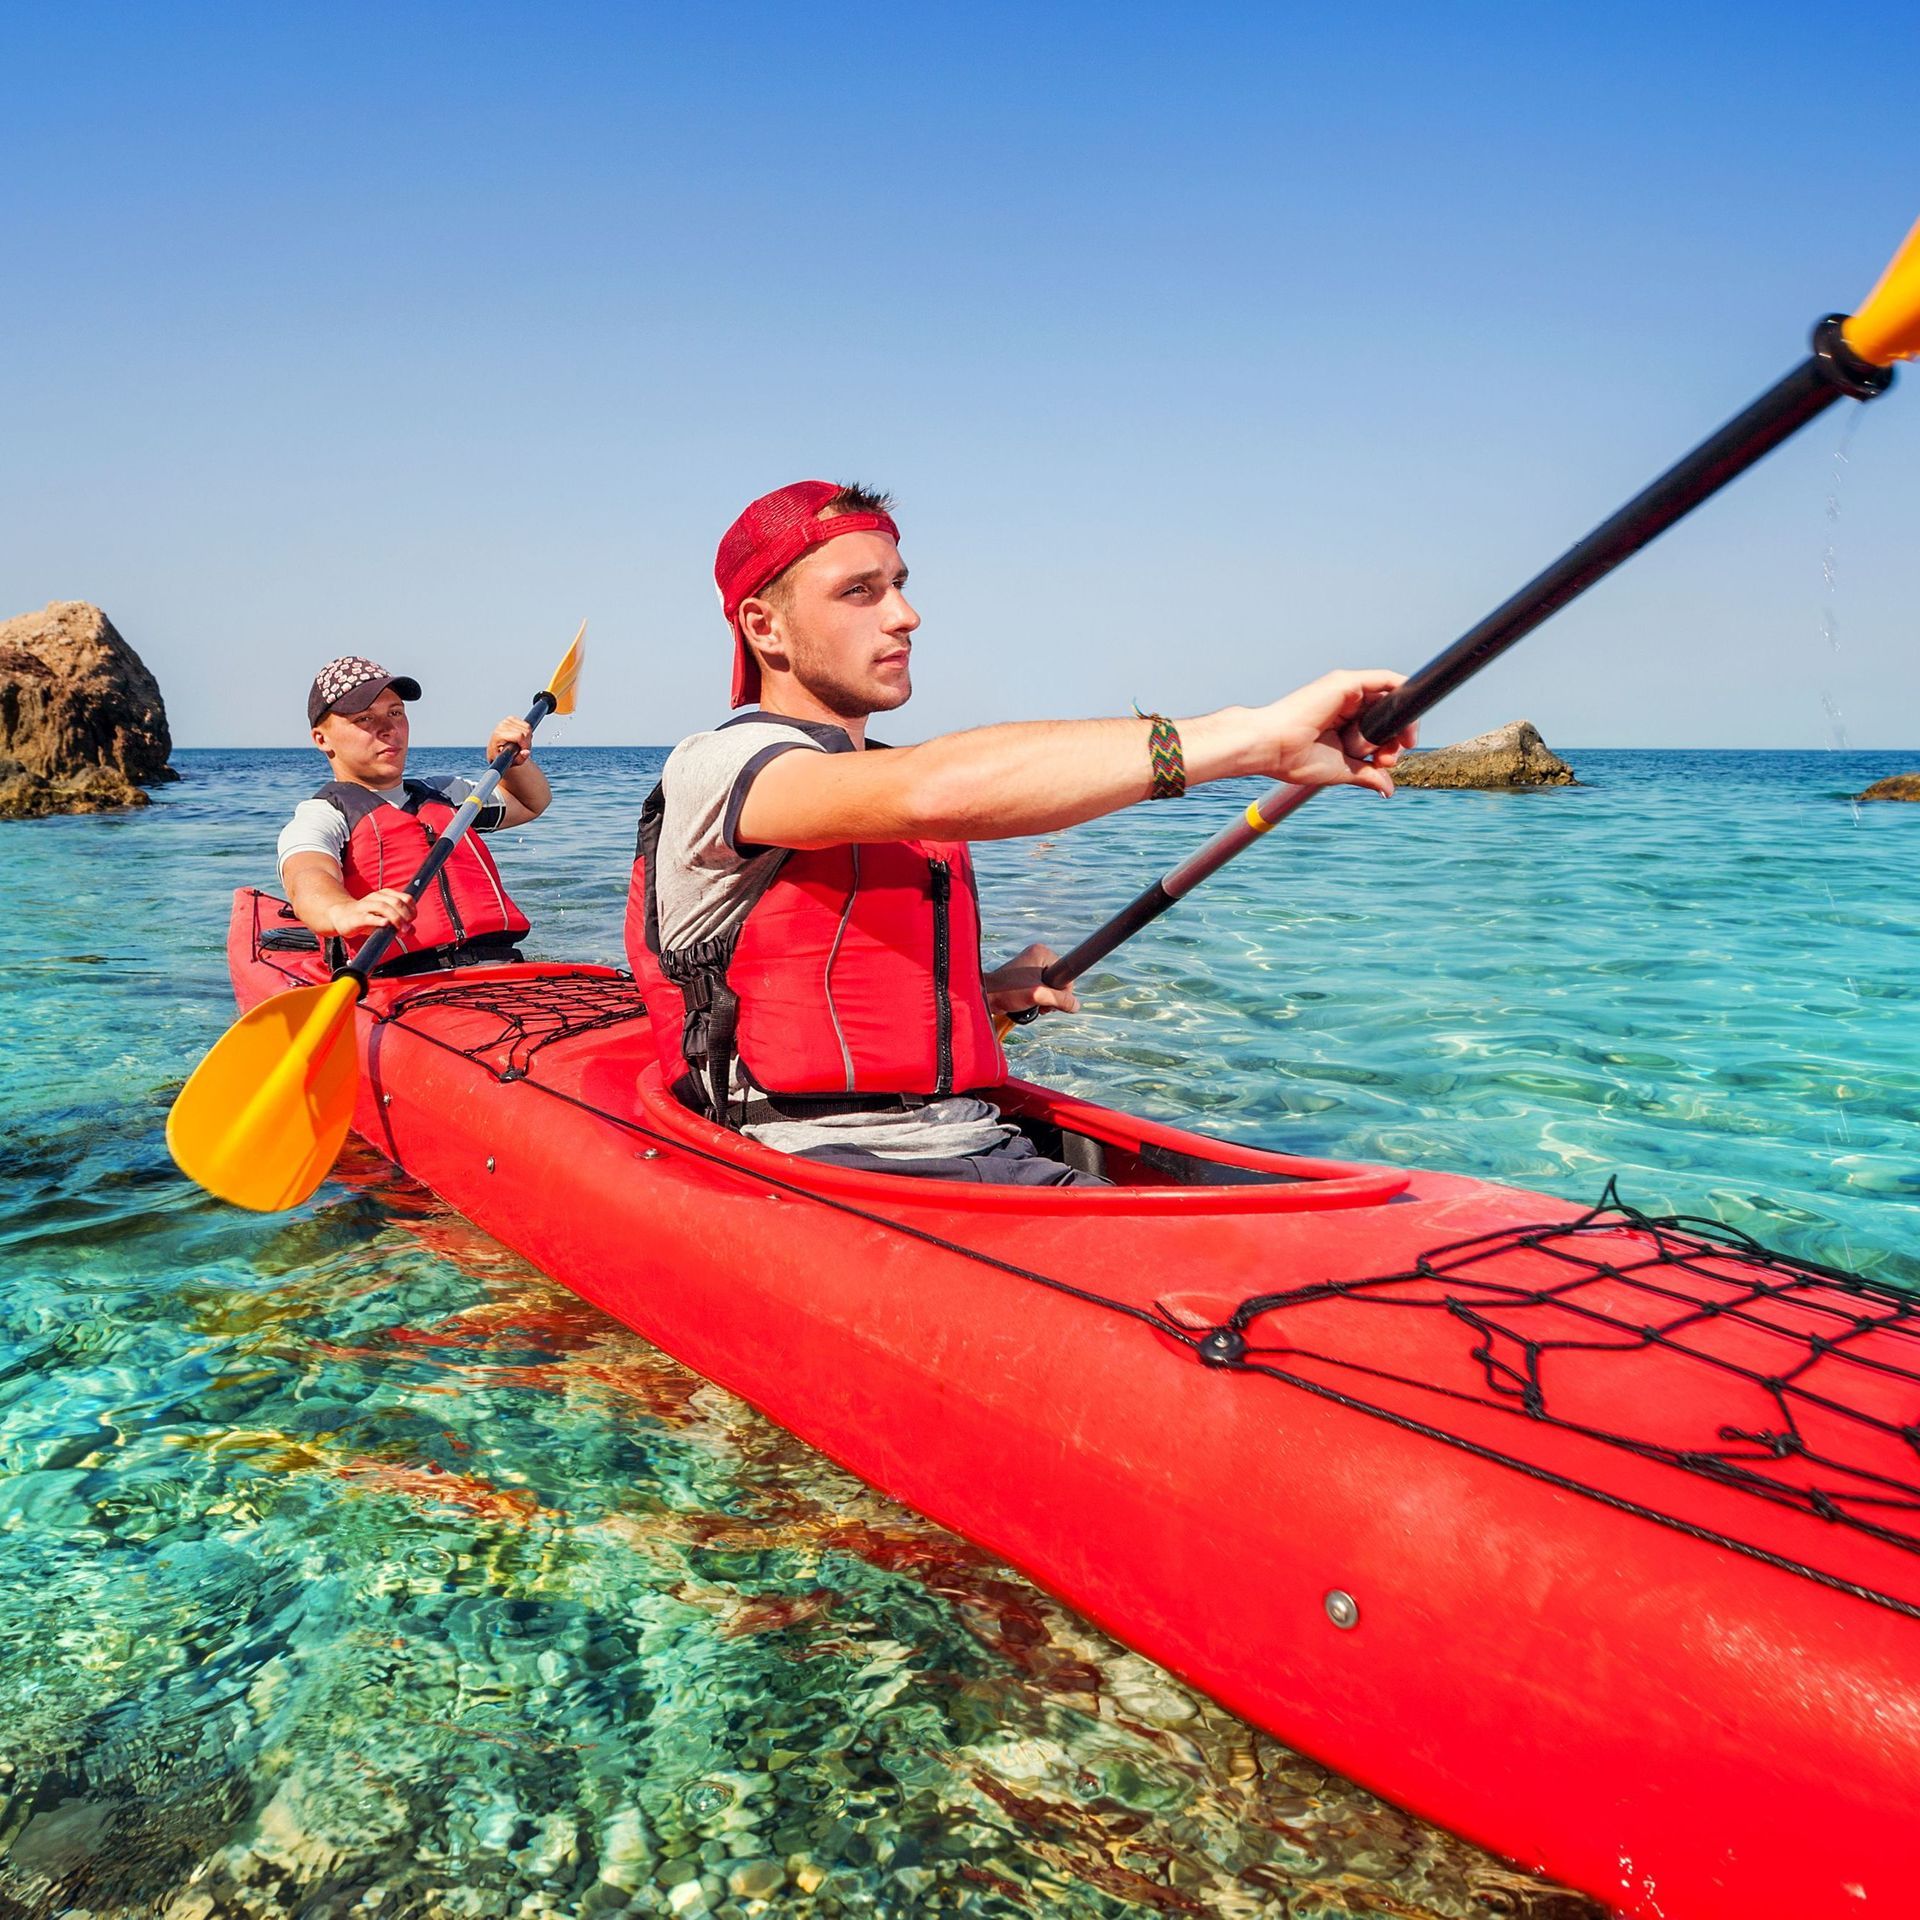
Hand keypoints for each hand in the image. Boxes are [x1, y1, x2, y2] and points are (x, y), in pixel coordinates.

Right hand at [329, 888, 415, 937]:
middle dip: (406, 916)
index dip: (412, 910)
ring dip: (396, 919)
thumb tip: (412, 930)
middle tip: (407, 928)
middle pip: (397, 902)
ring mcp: (365, 906)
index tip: (412, 921)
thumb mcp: (385, 919)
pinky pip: (368, 917)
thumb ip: (399, 924)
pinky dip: (378, 920)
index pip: (406, 898)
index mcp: (385, 895)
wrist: (341, 915)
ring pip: (383, 907)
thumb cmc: (366, 917)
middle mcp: (376, 897)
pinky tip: (385, 924)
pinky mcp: (356, 917)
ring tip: (400, 929)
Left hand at [488, 717, 532, 766]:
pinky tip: (520, 739)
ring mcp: (506, 721)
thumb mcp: (510, 762)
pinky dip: (527, 733)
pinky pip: (526, 725)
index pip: (520, 736)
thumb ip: (519, 759)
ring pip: (528, 728)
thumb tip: (526, 752)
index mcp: (498, 735)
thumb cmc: (502, 758)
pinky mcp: (511, 718)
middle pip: (526, 731)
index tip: (523, 751)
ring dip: (528, 738)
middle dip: (527, 742)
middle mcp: (501, 726)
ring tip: (521, 745)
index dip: (526, 745)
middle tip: (522, 750)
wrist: (495, 752)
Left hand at [985, 943, 1078, 1018]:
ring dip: (1045, 1001)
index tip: (1047, 997)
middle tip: (1037, 1002)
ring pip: (1050, 988)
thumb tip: (1076, 1005)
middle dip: (1052, 997)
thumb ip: (1060, 999)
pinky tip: (1028, 1004)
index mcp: (1042, 953)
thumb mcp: (1038, 995)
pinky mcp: (1025, 977)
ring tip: (1030, 1003)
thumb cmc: (1007, 992)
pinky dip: (1038, 1000)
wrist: (985, 997)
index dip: (1062, 990)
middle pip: (1059, 982)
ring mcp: (1031, 966)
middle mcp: (1037, 956)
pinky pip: (1041, 990)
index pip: (1066, 973)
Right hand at [1251, 670, 1415, 795]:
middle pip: (1388, 713)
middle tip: (1387, 759)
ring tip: (1390, 749)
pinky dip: (1403, 693)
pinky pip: (1386, 679)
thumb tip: (1388, 788)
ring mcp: (1347, 690)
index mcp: (1342, 722)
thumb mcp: (1341, 770)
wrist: (1271, 749)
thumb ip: (1367, 774)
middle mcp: (1346, 702)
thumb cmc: (1295, 759)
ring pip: (1390, 699)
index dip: (1391, 745)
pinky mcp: (1347, 682)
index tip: (1385, 764)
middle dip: (1398, 738)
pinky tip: (1406, 716)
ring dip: (1401, 723)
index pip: (1379, 727)